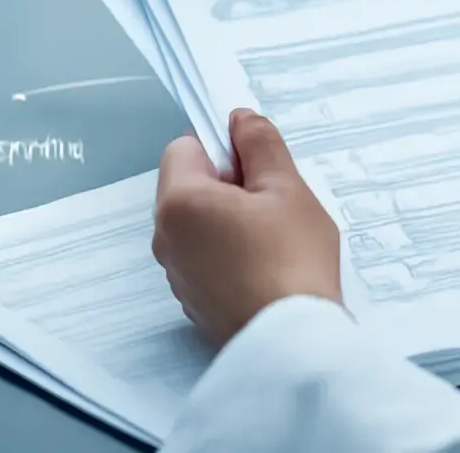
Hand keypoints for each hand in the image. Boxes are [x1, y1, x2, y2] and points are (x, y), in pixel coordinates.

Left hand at [152, 109, 341, 346]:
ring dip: (228, 218)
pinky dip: (228, 252)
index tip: (258, 163)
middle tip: (273, 200)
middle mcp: (165, 238)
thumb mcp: (287, 187)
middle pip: (189, 186)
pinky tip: (265, 266)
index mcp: (180, 203)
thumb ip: (260, 143)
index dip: (223, 146)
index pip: (185, 147)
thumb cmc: (293, 258)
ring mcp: (175, 274)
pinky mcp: (192, 302)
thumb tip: (239, 119)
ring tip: (273, 237)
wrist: (294, 339)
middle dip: (227, 183)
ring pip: (198, 223)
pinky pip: (203, 258)